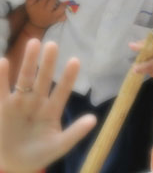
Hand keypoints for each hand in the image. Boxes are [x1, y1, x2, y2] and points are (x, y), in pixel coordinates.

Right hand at [0, 39, 95, 171]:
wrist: (14, 165)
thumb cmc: (39, 154)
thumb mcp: (59, 146)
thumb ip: (75, 133)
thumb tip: (94, 119)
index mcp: (52, 110)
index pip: (62, 91)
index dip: (68, 77)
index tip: (75, 60)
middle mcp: (37, 102)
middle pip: (43, 79)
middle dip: (48, 63)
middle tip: (52, 44)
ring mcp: (20, 103)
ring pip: (24, 79)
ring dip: (29, 62)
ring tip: (33, 42)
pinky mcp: (3, 107)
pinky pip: (2, 90)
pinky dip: (2, 77)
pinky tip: (4, 61)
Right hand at [25, 0, 66, 28]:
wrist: (37, 24)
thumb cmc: (34, 12)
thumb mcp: (29, 6)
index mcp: (40, 6)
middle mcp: (47, 11)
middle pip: (53, 1)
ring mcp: (53, 15)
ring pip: (61, 9)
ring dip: (62, 4)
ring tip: (61, 2)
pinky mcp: (57, 19)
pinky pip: (63, 17)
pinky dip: (65, 13)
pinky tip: (65, 10)